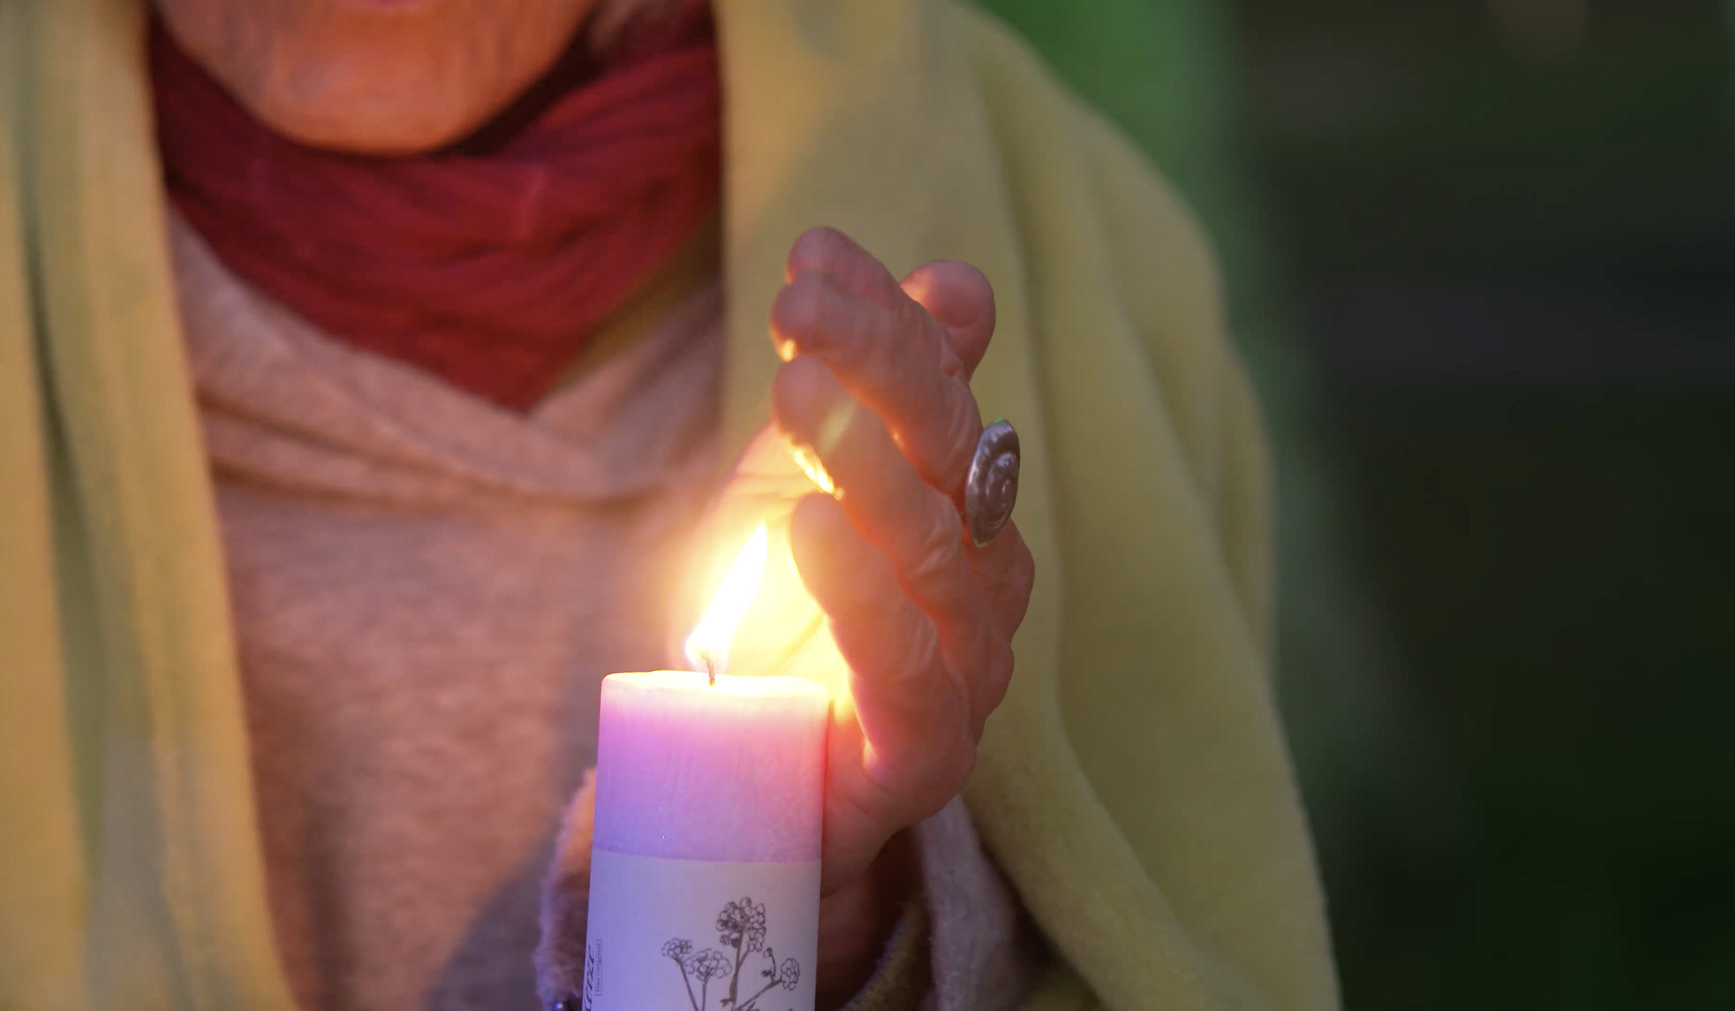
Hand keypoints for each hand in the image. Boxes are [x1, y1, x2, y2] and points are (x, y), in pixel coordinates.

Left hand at [771, 228, 1034, 991]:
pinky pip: (906, 665)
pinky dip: (863, 591)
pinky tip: (810, 525)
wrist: (751, 783)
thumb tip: (956, 276)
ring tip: (796, 392)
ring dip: (868, 464)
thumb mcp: (811, 485)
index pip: (942, 391)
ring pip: (935, 552)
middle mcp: (984, 577)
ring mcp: (965, 668)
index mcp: (966, 505)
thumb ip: (878, 391)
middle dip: (879, 367)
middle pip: (953, 455)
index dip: (886, 320)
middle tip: (800, 303)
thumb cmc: (788, 624)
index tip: (811, 254)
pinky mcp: (926, 752)